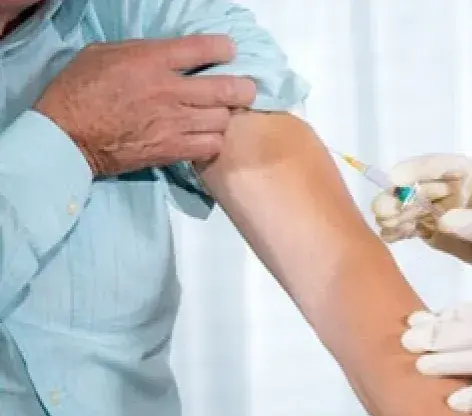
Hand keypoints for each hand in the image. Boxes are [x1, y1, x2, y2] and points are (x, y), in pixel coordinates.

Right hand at [34, 35, 256, 175]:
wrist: (67, 137)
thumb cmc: (79, 90)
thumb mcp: (105, 54)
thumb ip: (143, 52)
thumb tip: (169, 54)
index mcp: (152, 60)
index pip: (204, 48)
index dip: (224, 48)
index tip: (229, 52)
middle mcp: (170, 91)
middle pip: (227, 88)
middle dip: (243, 88)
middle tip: (243, 89)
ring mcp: (174, 123)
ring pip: (223, 119)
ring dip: (225, 117)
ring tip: (218, 115)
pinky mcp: (172, 150)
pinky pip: (210, 146)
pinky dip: (214, 142)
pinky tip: (206, 137)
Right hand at [372, 154, 471, 326]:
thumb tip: (442, 221)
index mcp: (466, 174)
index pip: (434, 165)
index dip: (413, 170)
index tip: (395, 179)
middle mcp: (448, 188)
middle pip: (414, 188)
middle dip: (396, 197)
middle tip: (383, 211)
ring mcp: (439, 210)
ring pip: (408, 208)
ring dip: (394, 215)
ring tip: (386, 229)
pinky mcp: (435, 232)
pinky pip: (411, 227)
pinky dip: (398, 231)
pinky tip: (390, 237)